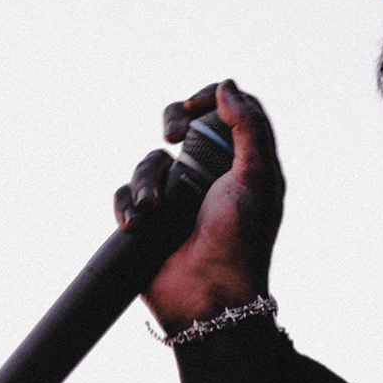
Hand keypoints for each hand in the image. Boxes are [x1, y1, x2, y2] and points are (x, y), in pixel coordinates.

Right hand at [114, 79, 285, 336]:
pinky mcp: (148, 220)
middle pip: (181, 123)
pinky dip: (127, 206)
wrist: (208, 297)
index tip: (195, 109)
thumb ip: (249, 128)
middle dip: (172, 121)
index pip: (225, 111)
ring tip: (154, 211)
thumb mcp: (257, 179)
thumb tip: (228, 85)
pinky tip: (137, 224)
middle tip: (173, 136)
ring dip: (147, 182)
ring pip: (150, 161)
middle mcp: (208, 175)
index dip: (207, 99)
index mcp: (241, 163)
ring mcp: (177, 197)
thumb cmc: (240, 240)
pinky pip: (125, 195)